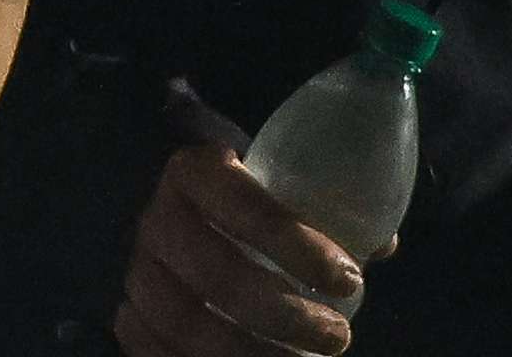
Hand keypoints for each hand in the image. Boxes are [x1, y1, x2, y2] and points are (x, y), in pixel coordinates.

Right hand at [111, 88, 370, 356]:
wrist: (199, 220)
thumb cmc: (263, 211)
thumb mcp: (293, 192)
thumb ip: (333, 212)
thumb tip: (379, 245)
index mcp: (196, 173)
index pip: (235, 200)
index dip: (289, 240)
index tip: (347, 279)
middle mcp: (157, 219)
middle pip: (210, 272)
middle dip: (281, 312)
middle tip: (338, 335)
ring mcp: (139, 271)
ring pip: (181, 321)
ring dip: (252, 352)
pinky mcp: (132, 316)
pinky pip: (151, 349)